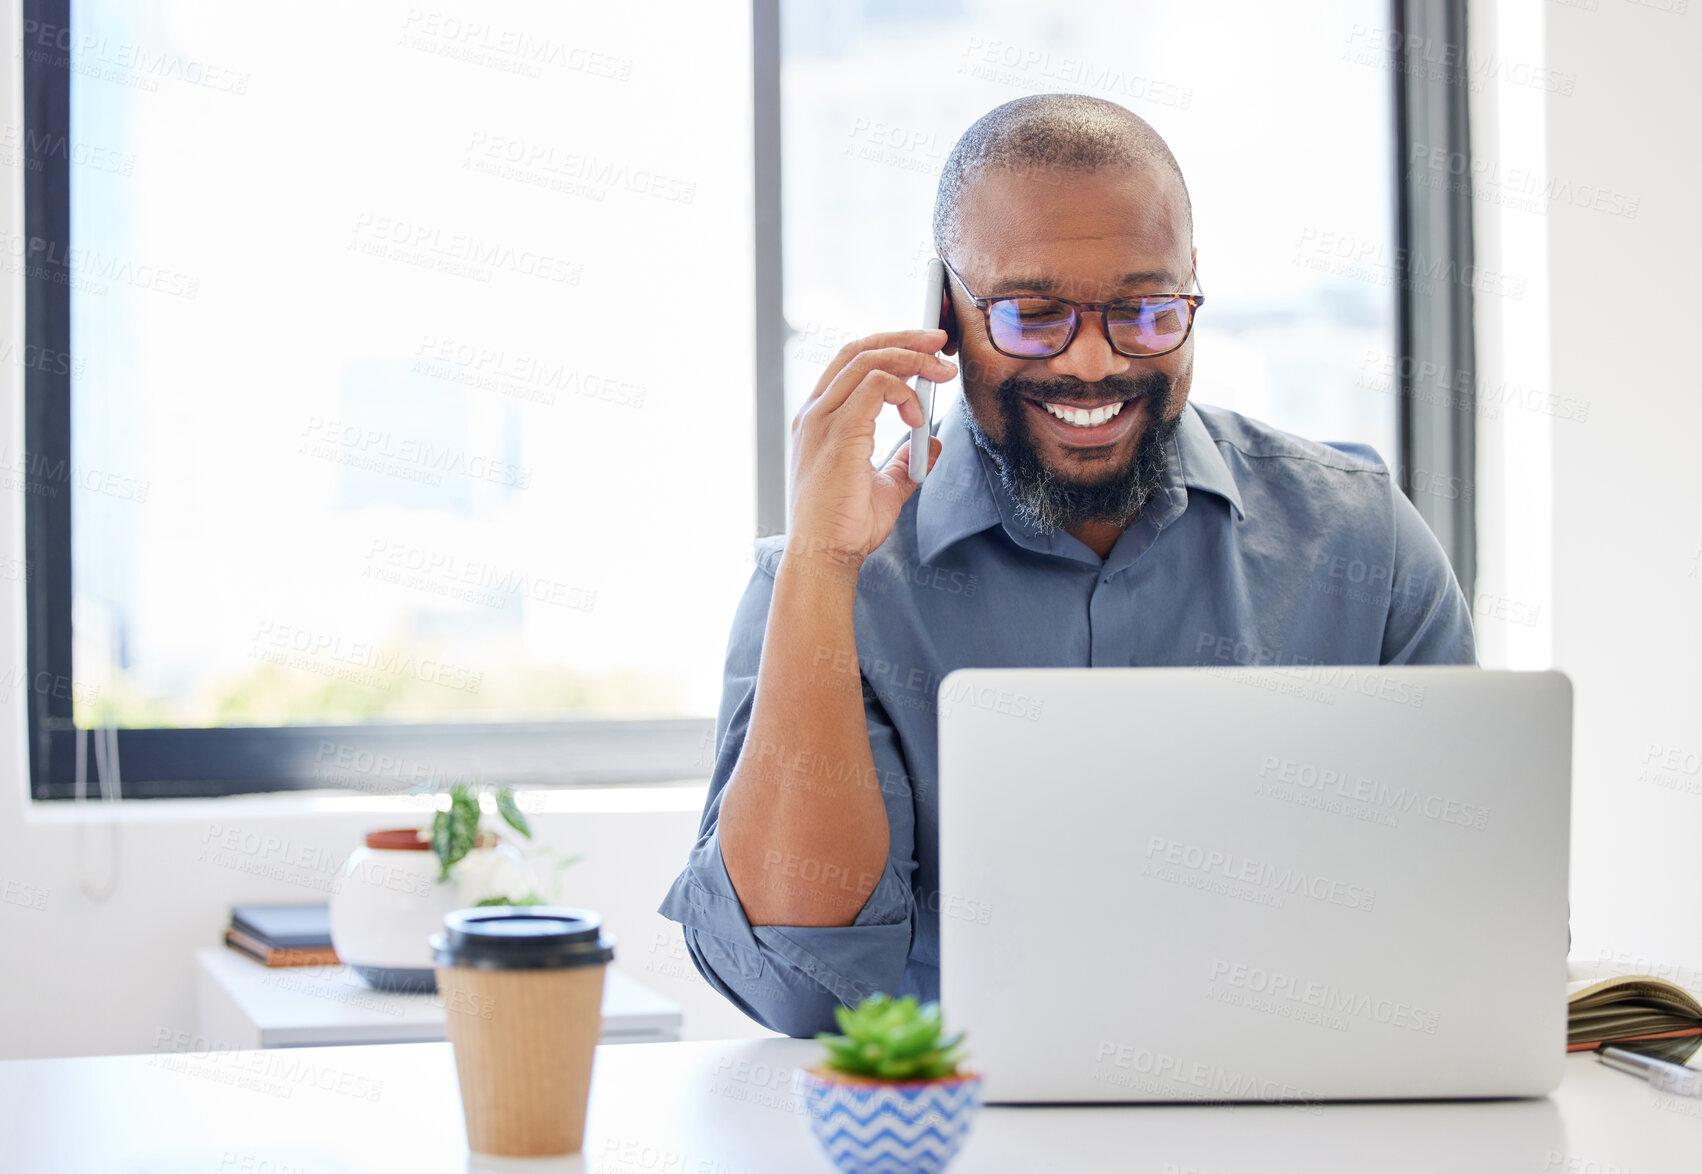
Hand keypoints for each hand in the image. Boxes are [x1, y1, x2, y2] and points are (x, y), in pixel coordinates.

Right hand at [787, 329, 955, 566]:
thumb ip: (904, 462)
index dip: (890, 347)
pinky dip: (904, 392)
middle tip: (940, 341)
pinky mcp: (837, 432)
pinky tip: (916, 417)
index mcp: (820, 420)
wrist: (824, 557)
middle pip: (858, 350)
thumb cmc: (846, 528)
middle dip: (904, 339)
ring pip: (868, 360)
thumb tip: (930, 442)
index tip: (927, 350)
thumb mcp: (884, 487)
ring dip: (912, 359)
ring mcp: (821, 419)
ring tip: (941, 373)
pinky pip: (876, 386)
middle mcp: (815, 413)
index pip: (851, 364)